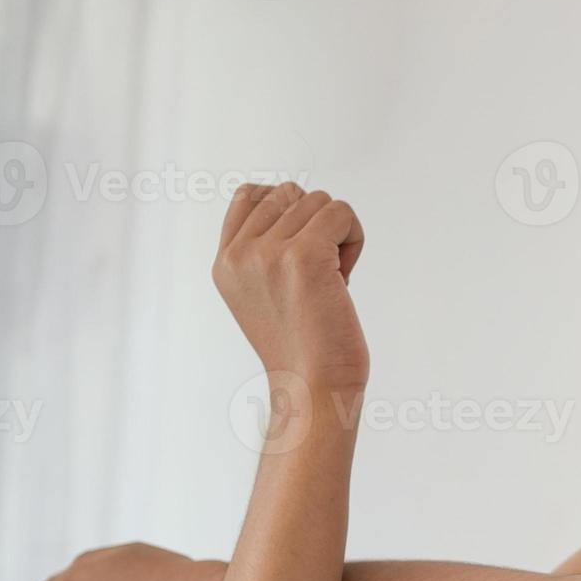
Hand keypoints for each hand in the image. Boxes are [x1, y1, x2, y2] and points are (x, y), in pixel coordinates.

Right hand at [212, 181, 368, 391]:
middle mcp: (240, 254)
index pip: (250, 194)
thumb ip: (265, 247)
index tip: (303, 250)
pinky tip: (345, 280)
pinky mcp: (302, 256)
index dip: (288, 210)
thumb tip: (296, 199)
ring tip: (332, 280)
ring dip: (338, 235)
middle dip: (315, 225)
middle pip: (290, 193)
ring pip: (319, 201)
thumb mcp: (265, 292)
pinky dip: (354, 239)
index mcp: (226, 262)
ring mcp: (268, 253)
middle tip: (322, 272)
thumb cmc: (303, 345)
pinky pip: (342, 213)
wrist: (313, 387)